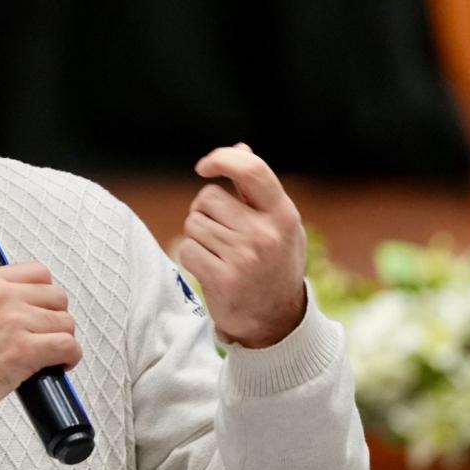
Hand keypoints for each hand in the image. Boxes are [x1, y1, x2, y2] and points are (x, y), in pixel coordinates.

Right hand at [0, 262, 80, 416]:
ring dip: (63, 339)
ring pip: (65, 322)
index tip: (41, 310)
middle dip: (56, 317)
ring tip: (51, 353)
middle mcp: (2, 296)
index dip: (45, 295)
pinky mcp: (25, 350)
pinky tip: (60, 365)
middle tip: (46, 335)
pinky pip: (67, 346)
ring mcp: (15, 321)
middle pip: (57, 297)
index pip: (37, 272)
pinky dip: (70, 357)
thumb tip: (28, 305)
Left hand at [178, 143, 306, 347]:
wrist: (276, 321)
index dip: (222, 159)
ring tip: (220, 253)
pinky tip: (211, 269)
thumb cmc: (273, 263)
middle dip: (205, 212)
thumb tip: (239, 149)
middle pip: (208, 198)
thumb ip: (256, 189)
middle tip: (221, 234)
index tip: (205, 166)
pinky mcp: (224, 279)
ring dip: (198, 237)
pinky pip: (187, 250)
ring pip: (193, 224)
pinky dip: (192, 258)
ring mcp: (245, 257)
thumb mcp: (277, 224)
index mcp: (282, 213)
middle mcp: (266, 233)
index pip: (251, 170)